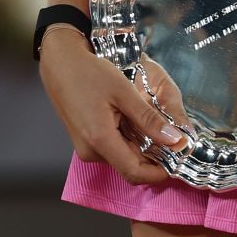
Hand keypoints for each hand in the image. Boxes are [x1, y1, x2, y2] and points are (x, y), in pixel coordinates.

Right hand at [40, 28, 184, 184]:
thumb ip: (150, 120)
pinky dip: (126, 139)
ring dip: (138, 146)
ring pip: (121, 157)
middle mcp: (90, 152)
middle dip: (151, 156)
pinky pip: (111, 149)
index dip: (159, 173)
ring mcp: (84, 148)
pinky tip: (128, 119)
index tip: (177, 160)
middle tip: (167, 135)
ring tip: (146, 121)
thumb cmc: (89, 73)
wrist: (59, 63)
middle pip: (129, 166)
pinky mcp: (84, 142)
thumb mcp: (124, 92)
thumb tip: (176, 141)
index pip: (135, 174)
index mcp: (100, 141)